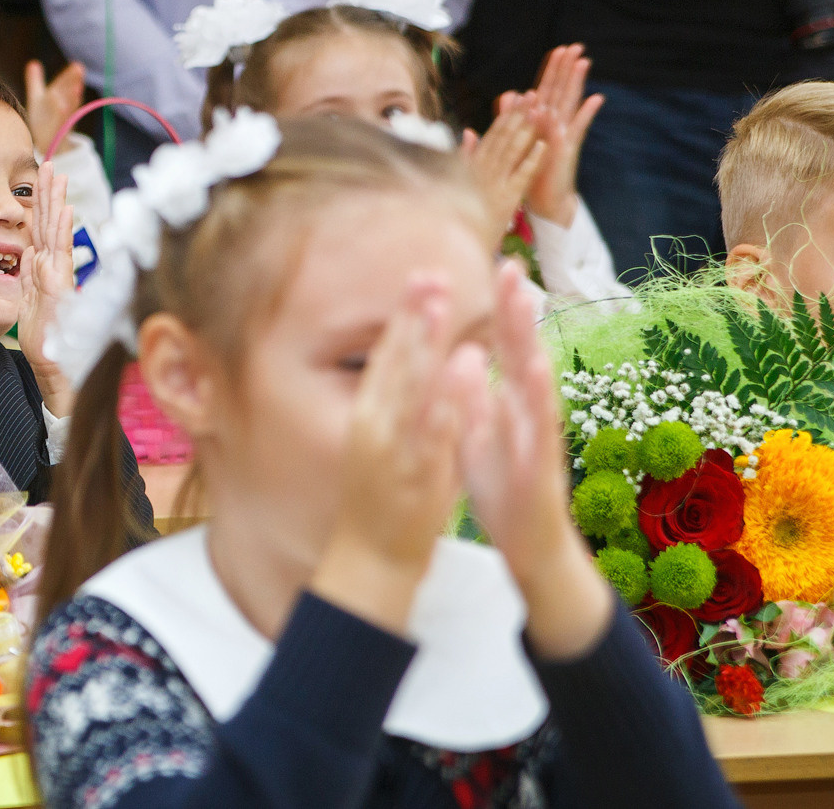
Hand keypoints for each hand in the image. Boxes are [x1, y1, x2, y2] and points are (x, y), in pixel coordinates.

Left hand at [17, 161, 75, 415]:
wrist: (55, 369)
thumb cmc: (46, 341)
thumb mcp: (27, 303)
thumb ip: (28, 278)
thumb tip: (26, 253)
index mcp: (44, 270)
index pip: (41, 230)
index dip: (40, 204)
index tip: (41, 179)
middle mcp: (55, 269)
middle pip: (49, 224)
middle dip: (48, 193)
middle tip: (50, 164)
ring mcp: (59, 276)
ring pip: (56, 232)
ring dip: (56, 202)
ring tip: (58, 176)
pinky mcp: (61, 287)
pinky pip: (60, 254)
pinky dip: (62, 231)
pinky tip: (64, 210)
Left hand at [25, 59, 86, 156]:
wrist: (46, 143)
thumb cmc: (43, 119)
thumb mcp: (37, 98)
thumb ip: (35, 80)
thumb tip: (33, 62)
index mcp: (57, 97)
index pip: (64, 84)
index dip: (70, 76)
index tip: (77, 65)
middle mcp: (62, 107)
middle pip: (69, 93)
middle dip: (74, 82)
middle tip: (80, 69)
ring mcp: (62, 120)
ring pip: (69, 107)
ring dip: (72, 97)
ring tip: (76, 87)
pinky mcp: (58, 131)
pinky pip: (61, 122)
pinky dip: (63, 114)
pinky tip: (63, 106)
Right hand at [311, 275, 474, 636]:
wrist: (370, 560)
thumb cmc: (380, 500)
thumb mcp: (382, 443)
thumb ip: (395, 406)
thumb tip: (407, 369)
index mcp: (369, 415)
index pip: (386, 356)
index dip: (404, 316)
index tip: (421, 276)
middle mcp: (374, 424)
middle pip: (393, 361)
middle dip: (412, 315)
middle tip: (428, 273)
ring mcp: (392, 447)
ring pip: (410, 386)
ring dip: (424, 342)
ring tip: (441, 303)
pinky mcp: (414, 471)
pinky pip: (434, 427)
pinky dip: (448, 393)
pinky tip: (463, 365)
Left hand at [457, 260, 610, 659]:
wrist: (530, 547)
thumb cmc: (505, 488)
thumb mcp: (481, 435)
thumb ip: (476, 396)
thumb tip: (467, 354)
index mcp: (510, 403)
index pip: (504, 348)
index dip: (499, 309)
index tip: (494, 266)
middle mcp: (530, 412)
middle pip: (523, 352)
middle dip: (517, 309)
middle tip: (510, 263)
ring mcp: (539, 437)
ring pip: (536, 382)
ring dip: (530, 342)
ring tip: (523, 303)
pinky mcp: (542, 465)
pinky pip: (539, 429)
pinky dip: (538, 400)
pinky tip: (536, 374)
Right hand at [460, 97, 546, 231]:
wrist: (458, 244)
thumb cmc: (462, 213)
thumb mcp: (461, 181)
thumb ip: (466, 156)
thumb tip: (468, 131)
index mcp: (473, 165)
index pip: (492, 135)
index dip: (506, 115)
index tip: (518, 97)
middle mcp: (483, 171)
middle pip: (503, 138)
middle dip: (518, 115)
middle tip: (533, 95)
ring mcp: (495, 183)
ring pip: (512, 151)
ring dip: (526, 129)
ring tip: (539, 111)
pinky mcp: (507, 199)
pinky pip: (521, 175)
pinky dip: (531, 159)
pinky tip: (543, 144)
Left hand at [521, 45, 603, 227]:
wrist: (545, 200)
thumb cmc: (533, 170)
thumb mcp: (520, 140)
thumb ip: (514, 116)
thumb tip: (510, 92)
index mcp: (543, 120)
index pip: (548, 89)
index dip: (553, 70)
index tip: (558, 49)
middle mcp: (556, 123)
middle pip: (562, 90)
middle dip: (567, 68)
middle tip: (576, 46)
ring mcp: (564, 134)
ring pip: (571, 103)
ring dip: (577, 82)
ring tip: (584, 62)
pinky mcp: (569, 148)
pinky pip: (578, 128)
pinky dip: (585, 113)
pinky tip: (596, 99)